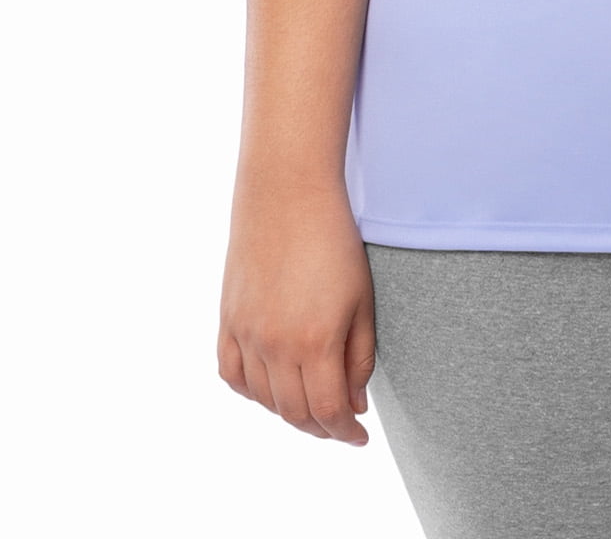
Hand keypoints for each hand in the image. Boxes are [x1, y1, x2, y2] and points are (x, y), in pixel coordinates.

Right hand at [218, 180, 377, 446]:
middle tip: (341, 425)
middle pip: (296, 412)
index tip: (360, 437)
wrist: (288, 193)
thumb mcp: (363, 298)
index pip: (328, 411)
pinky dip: (252, 391)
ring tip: (313, 407)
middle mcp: (276, 345)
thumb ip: (360, 356)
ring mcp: (246, 333)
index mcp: (316, 340)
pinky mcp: (227, 319)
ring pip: (264, 399)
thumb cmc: (335, 241)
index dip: (346, 432)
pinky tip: (271, 388)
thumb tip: (354, 404)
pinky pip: (233, 374)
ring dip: (290, 413)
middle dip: (322, 427)